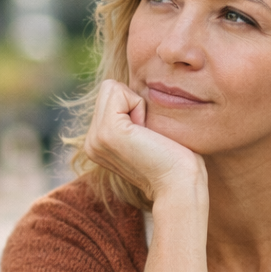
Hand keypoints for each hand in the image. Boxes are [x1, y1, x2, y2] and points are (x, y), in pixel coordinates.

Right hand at [84, 79, 205, 204]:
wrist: (180, 183)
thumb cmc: (175, 158)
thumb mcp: (145, 132)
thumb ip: (130, 115)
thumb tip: (133, 89)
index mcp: (97, 143)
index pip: (109, 95)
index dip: (135, 106)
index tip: (147, 136)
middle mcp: (91, 142)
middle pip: (109, 89)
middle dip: (135, 104)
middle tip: (148, 136)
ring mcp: (95, 139)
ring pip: (112, 88)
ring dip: (137, 106)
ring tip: (147, 136)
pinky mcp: (106, 132)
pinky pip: (119, 92)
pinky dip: (139, 106)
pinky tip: (146, 133)